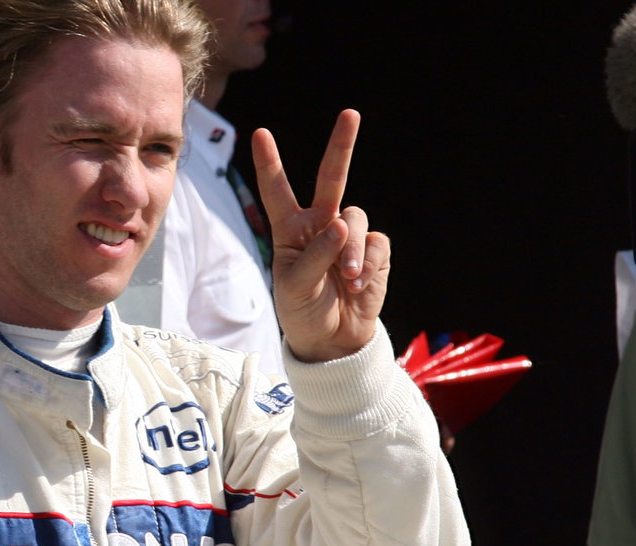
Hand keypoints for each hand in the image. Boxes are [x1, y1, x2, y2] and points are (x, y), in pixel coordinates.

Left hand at [252, 109, 389, 361]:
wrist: (333, 340)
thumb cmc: (303, 311)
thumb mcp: (295, 288)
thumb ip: (315, 256)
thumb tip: (343, 225)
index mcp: (290, 230)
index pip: (277, 191)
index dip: (270, 163)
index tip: (260, 134)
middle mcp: (320, 225)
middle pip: (332, 178)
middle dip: (342, 146)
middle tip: (351, 115)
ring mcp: (349, 236)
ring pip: (356, 218)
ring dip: (352, 250)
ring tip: (347, 278)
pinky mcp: (374, 251)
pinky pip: (376, 244)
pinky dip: (367, 265)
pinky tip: (358, 285)